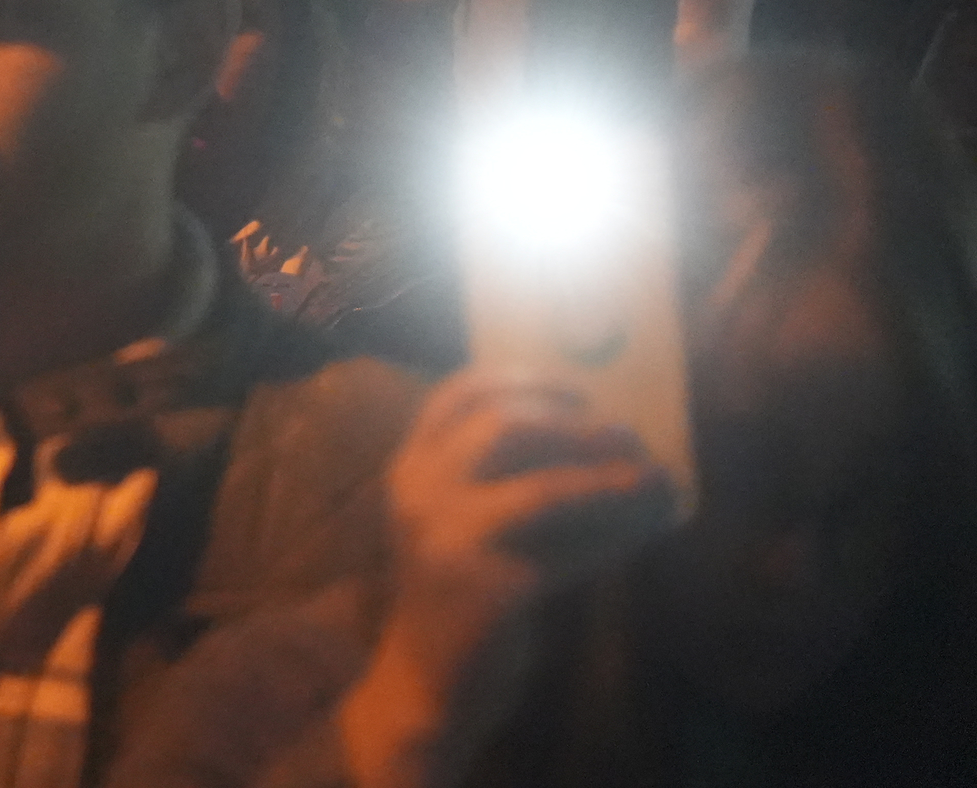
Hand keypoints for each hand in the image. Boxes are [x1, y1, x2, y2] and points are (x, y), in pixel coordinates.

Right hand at [339, 374, 677, 787]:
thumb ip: (504, 484)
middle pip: (504, 425)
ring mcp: (448, 538)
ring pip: (543, 484)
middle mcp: (419, 492)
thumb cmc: (457, 601)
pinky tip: (647, 527)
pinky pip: (570, 549)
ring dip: (611, 477)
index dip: (522, 379)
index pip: (456, 395)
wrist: (427, 687)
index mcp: (409, 470)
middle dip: (578, 424)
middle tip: (628, 435)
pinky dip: (617, 532)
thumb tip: (603, 445)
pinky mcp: (488, 586)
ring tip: (655, 478)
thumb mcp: (462, 526)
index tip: (577, 388)